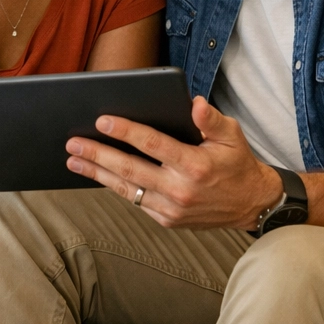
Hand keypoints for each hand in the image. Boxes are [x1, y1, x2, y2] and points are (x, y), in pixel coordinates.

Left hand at [65, 96, 283, 229]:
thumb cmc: (238, 164)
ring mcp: (171, 209)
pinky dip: (114, 187)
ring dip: (97, 173)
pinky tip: (97, 174)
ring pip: (126, 189)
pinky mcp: (167, 220)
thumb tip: (193, 103)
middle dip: (98, 154)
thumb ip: (211, 119)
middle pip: (130, 169)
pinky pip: (135, 201)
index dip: (126, 131)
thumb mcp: (233, 136)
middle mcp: (180, 190)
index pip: (153, 144)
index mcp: (195, 165)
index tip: (102, 120)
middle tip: (73, 142)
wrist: (251, 205)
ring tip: (74, 160)